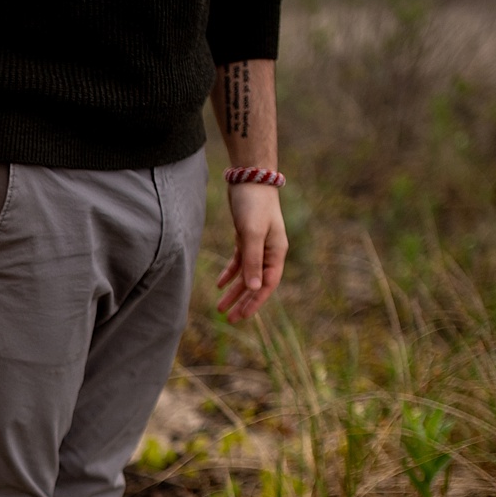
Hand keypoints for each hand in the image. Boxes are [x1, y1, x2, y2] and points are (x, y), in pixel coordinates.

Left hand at [216, 183, 287, 322]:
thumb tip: (255, 288)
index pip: (268, 284)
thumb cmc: (254, 204)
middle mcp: (269, 251)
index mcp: (276, 252)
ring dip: (233, 291)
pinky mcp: (246, 237)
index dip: (255, 301)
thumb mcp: (252, 233)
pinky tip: (219, 284)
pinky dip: (230, 273)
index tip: (242, 316)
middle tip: (229, 319)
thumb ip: (253, 260)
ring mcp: (258, 244)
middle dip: (243, 301)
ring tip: (220, 307)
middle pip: (256, 283)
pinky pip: (239, 262)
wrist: (249, 177)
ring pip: (246, 275)